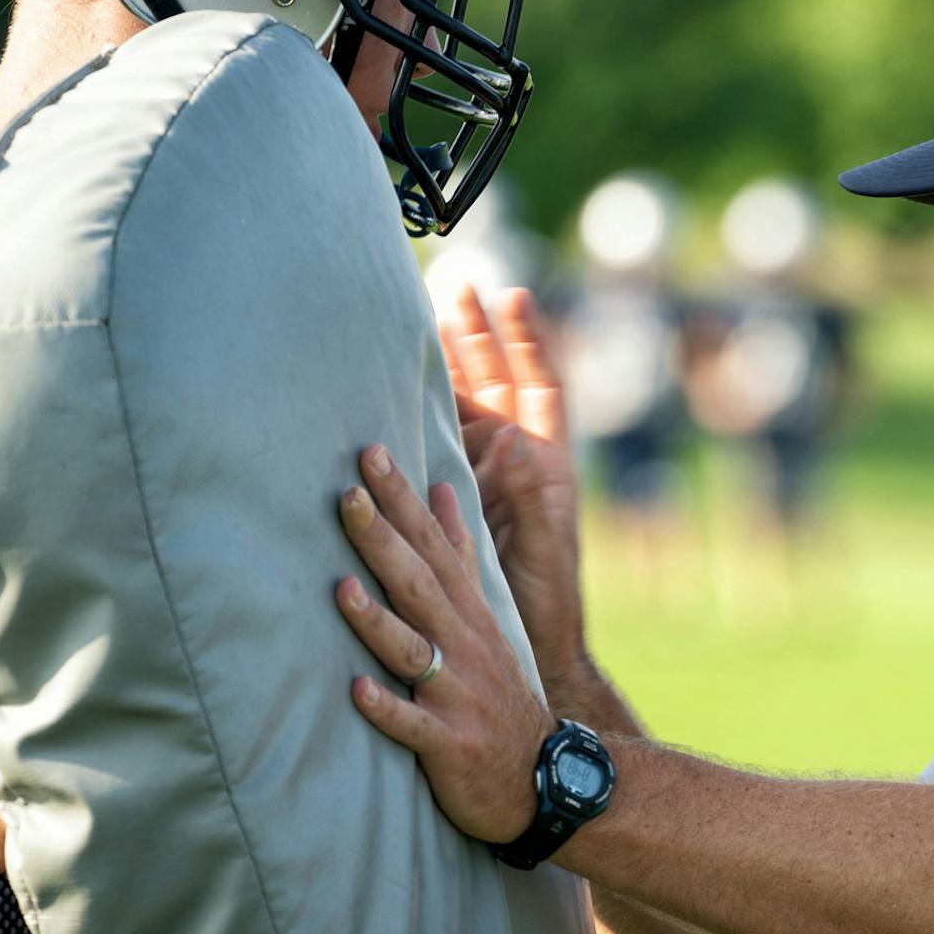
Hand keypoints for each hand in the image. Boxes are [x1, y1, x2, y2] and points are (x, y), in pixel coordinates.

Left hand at [335, 445, 556, 844]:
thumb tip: (442, 491)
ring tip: (341, 589)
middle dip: (383, 539)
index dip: (402, 501)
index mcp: (470, 614)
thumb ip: (462, 555)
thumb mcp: (488, 616)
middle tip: (348, 494)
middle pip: (420, 584)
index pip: (434, 544)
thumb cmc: (497, 693)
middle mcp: (464, 646)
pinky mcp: (449, 743)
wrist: (543, 777)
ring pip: (413, 650)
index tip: (371, 454)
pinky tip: (357, 692)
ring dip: (377, 620)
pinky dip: (388, 708)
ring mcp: (457, 694)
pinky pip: (414, 726)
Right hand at [439, 286, 586, 687]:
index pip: (540, 386)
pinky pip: (429, 445)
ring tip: (415, 317)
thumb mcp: (542, 546)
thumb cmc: (544, 603)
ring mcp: (476, 477)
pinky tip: (388, 386)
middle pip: (492, 382)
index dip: (527, 340)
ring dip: (440, 364)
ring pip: (457, 406)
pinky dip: (413, 413)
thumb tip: (514, 440)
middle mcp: (510, 462)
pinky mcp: (446, 499)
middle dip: (474, 334)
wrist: (524, 650)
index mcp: (545, 463)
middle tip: (453, 283)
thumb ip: (530, 495)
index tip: (513, 293)